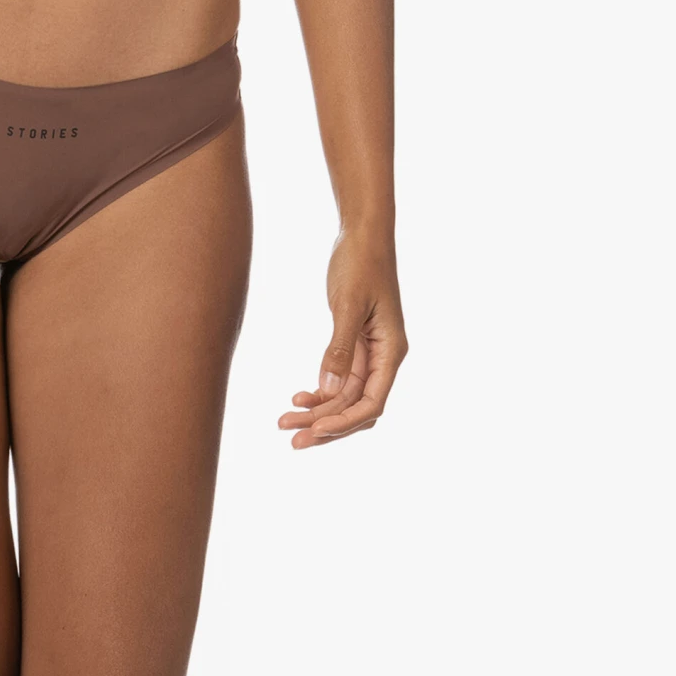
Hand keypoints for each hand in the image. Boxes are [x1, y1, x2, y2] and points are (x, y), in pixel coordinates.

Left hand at [279, 228, 406, 447]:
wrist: (361, 235)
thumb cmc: (360, 263)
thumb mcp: (348, 304)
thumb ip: (340, 348)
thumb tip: (328, 390)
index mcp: (391, 351)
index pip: (372, 403)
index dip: (344, 421)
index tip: (314, 430)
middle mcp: (383, 357)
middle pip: (356, 407)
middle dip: (326, 425)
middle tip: (291, 440)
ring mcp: (369, 352)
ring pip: (344, 396)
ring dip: (317, 411)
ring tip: (284, 422)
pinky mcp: (354, 343)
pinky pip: (338, 378)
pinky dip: (319, 390)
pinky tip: (297, 398)